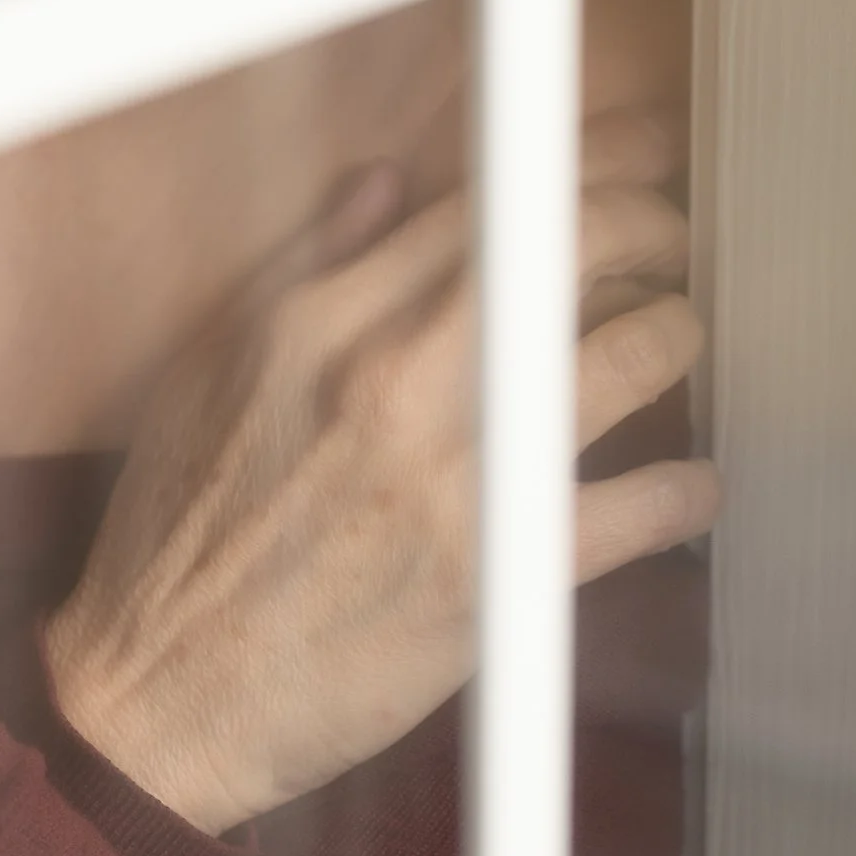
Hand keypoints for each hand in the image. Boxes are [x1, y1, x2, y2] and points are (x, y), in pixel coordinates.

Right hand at [43, 110, 720, 835]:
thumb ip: (308, 264)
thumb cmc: (178, 534)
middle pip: (568, 254)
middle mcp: (393, 382)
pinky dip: (683, 491)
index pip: (483, 204)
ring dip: (674, 333)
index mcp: (322, 321)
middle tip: (672, 233)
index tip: (625, 156)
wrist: (159, 698)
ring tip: (683, 331)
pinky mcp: (493, 583)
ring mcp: (453, 481)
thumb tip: (390, 179)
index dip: (576, 164)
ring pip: (618, 361)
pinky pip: (631, 514)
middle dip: (646, 225)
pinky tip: (696, 483)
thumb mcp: (213, 369)